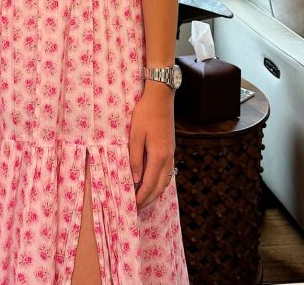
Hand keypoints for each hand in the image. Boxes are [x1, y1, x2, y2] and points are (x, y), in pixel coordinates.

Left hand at [129, 82, 175, 208]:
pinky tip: (152, 182)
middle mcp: (168, 157)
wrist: (161, 96)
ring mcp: (171, 153)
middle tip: (136, 208)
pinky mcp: (171, 148)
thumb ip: (135, 158)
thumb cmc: (145, 113)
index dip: (140, 197)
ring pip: (165, 180)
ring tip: (143, 198)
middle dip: (148, 199)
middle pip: (159, 186)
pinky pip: (167, 172)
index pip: (149, 184)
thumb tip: (135, 179)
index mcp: (159, 156)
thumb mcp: (135, 135)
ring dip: (154, 192)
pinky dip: (159, 182)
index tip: (131, 206)